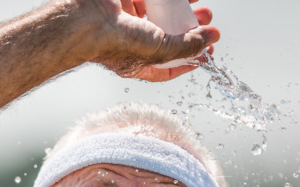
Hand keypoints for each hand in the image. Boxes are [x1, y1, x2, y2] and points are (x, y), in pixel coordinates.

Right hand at [87, 0, 218, 81]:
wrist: (89, 20)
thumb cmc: (114, 44)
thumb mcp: (159, 50)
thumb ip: (186, 47)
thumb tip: (211, 39)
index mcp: (136, 63)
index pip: (166, 68)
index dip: (188, 61)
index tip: (206, 52)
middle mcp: (132, 42)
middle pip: (167, 37)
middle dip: (190, 31)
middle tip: (207, 22)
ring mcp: (129, 19)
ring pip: (161, 14)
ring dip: (182, 11)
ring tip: (201, 6)